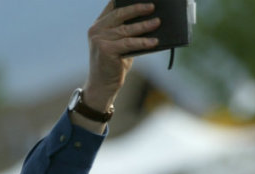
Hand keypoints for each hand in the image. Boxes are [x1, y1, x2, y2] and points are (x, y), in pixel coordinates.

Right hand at [80, 2, 159, 116]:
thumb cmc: (114, 65)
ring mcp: (99, 40)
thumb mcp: (119, 45)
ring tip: (158, 22)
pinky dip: (143, 42)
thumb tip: (149, 21)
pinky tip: (154, 41)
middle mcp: (96, 30)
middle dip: (137, 9)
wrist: (102, 85)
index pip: (112, 7)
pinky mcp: (106, 50)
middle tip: (152, 7)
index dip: (125, 1)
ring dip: (144, 26)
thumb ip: (127, 33)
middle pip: (119, 14)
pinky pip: (129, 43)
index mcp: (98, 25)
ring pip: (126, 30)